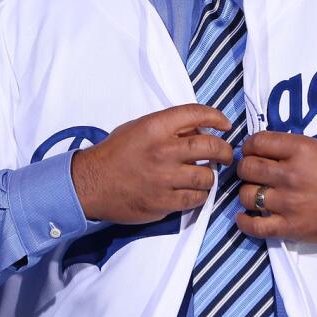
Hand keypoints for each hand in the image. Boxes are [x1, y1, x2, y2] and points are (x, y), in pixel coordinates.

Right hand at [71, 104, 232, 223]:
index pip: (195, 113)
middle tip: (226, 154)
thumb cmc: (114, 153)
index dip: (216, 117)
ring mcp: (165, 179)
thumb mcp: (138, 128)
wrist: (90, 184)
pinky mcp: (164, 203)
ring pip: (207, 176)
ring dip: (211, 176)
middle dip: (224, 150)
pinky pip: (195, 199)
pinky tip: (195, 192)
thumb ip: (167, 127)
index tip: (225, 124)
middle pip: (210, 146)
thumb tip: (198, 130)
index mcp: (155, 127)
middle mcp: (163, 150)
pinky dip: (200, 195)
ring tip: (206, 175)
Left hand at [234, 131, 316, 243]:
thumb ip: (291, 146)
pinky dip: (244, 222)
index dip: (249, 146)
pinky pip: (255, 226)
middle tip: (252, 173)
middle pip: (247, 168)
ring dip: (247, 193)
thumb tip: (264, 149)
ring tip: (256, 194)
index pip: (257, 142)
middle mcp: (290, 175)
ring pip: (247, 195)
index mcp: (299, 150)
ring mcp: (288, 203)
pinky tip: (243, 217)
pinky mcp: (289, 227)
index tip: (251, 152)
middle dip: (245, 168)